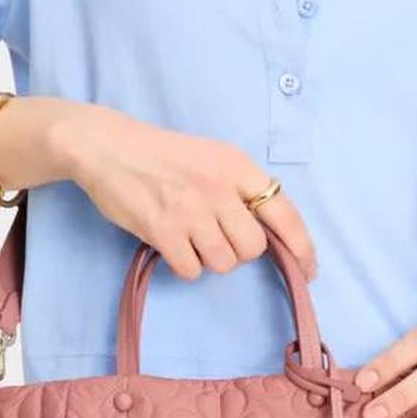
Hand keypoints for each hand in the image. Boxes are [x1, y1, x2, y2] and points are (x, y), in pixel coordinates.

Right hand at [52, 103, 316, 282]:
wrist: (108, 146)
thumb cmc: (164, 154)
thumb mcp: (214, 157)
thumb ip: (242, 188)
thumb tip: (270, 232)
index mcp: (238, 166)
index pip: (285, 213)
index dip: (302, 248)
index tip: (308, 270)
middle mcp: (219, 188)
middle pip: (253, 247)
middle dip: (239, 250)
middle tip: (218, 236)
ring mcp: (191, 210)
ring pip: (224, 263)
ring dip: (211, 258)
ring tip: (192, 236)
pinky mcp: (162, 231)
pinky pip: (191, 270)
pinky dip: (185, 264)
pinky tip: (173, 243)